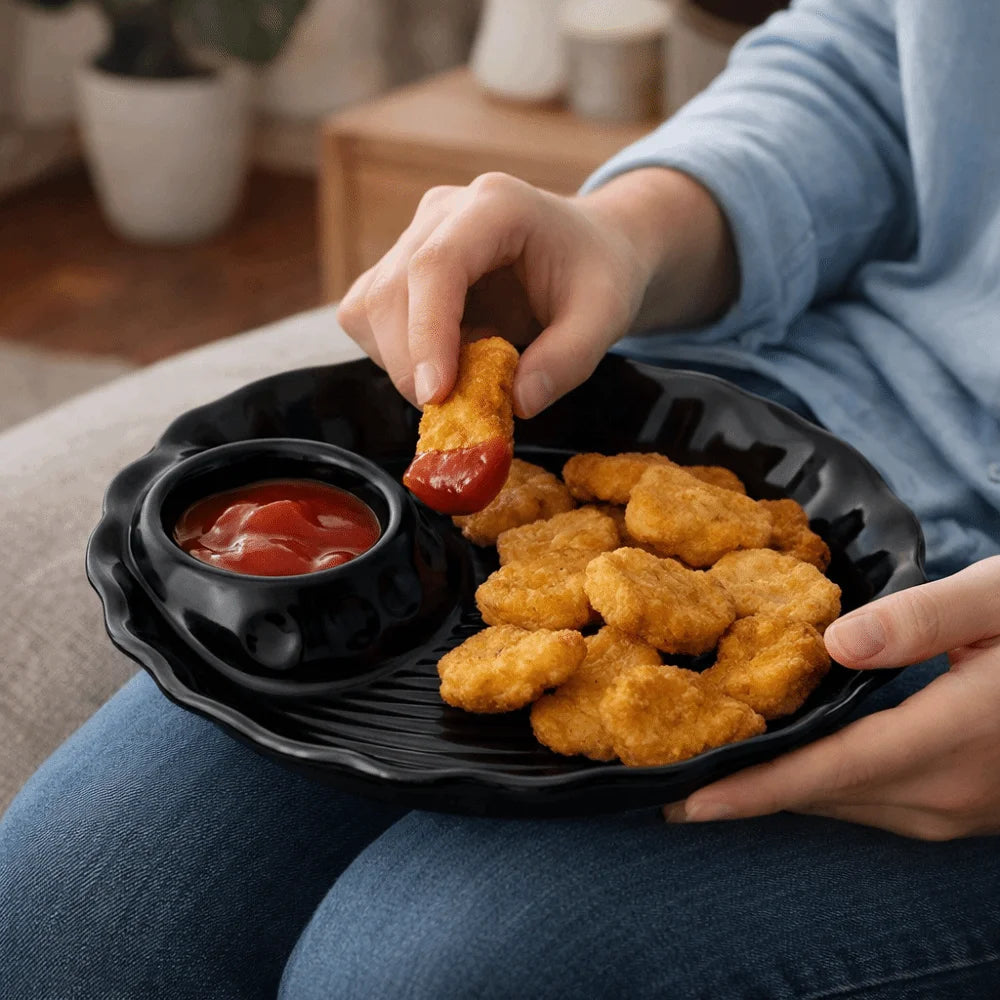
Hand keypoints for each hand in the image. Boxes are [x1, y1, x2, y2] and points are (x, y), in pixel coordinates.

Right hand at [336, 169, 736, 415]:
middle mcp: (442, 212)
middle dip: (411, 365)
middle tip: (454, 412)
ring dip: (401, 363)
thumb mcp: (605, 316)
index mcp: (496, 206)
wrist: (588, 249)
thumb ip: (568, 360)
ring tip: (462, 381)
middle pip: (390, 291)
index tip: (436, 396)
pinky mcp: (398, 268)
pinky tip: (446, 362)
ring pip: (369, 308)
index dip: (427, 334)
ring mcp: (414, 237)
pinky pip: (369, 319)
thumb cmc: (597, 273)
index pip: (436, 266)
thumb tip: (517, 403)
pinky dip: (397, 356)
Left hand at [665, 555, 999, 839]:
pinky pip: (882, 804)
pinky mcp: (974, 806)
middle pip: (831, 796)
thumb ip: (921, 619)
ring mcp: (970, 808)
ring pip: (854, 806)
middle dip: (751, 792)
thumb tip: (834, 646)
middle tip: (674, 776)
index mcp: (956, 734)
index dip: (754, 789)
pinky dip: (829, 786)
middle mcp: (958, 789)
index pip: (832, 771)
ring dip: (786, 791)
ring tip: (717, 771)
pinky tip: (798, 762)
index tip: (684, 802)